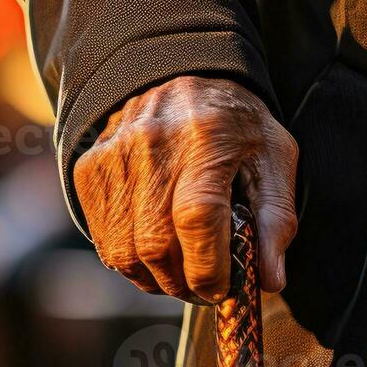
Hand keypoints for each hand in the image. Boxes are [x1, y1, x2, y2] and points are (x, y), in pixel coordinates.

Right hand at [74, 75, 297, 303]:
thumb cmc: (234, 125)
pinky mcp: (89, 170)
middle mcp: (151, 144)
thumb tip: (268, 280)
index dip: (207, 267)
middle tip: (202, 288)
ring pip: (123, 250)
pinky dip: (129, 260)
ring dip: (154, 279)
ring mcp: (113, 157)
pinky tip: (153, 254)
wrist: (180, 76)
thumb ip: (277, 219)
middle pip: (155, 243)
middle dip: (182, 283)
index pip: (197, 218)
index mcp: (206, 137)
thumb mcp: (274, 158)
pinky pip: (103, 238)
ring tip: (178, 275)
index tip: (222, 289)